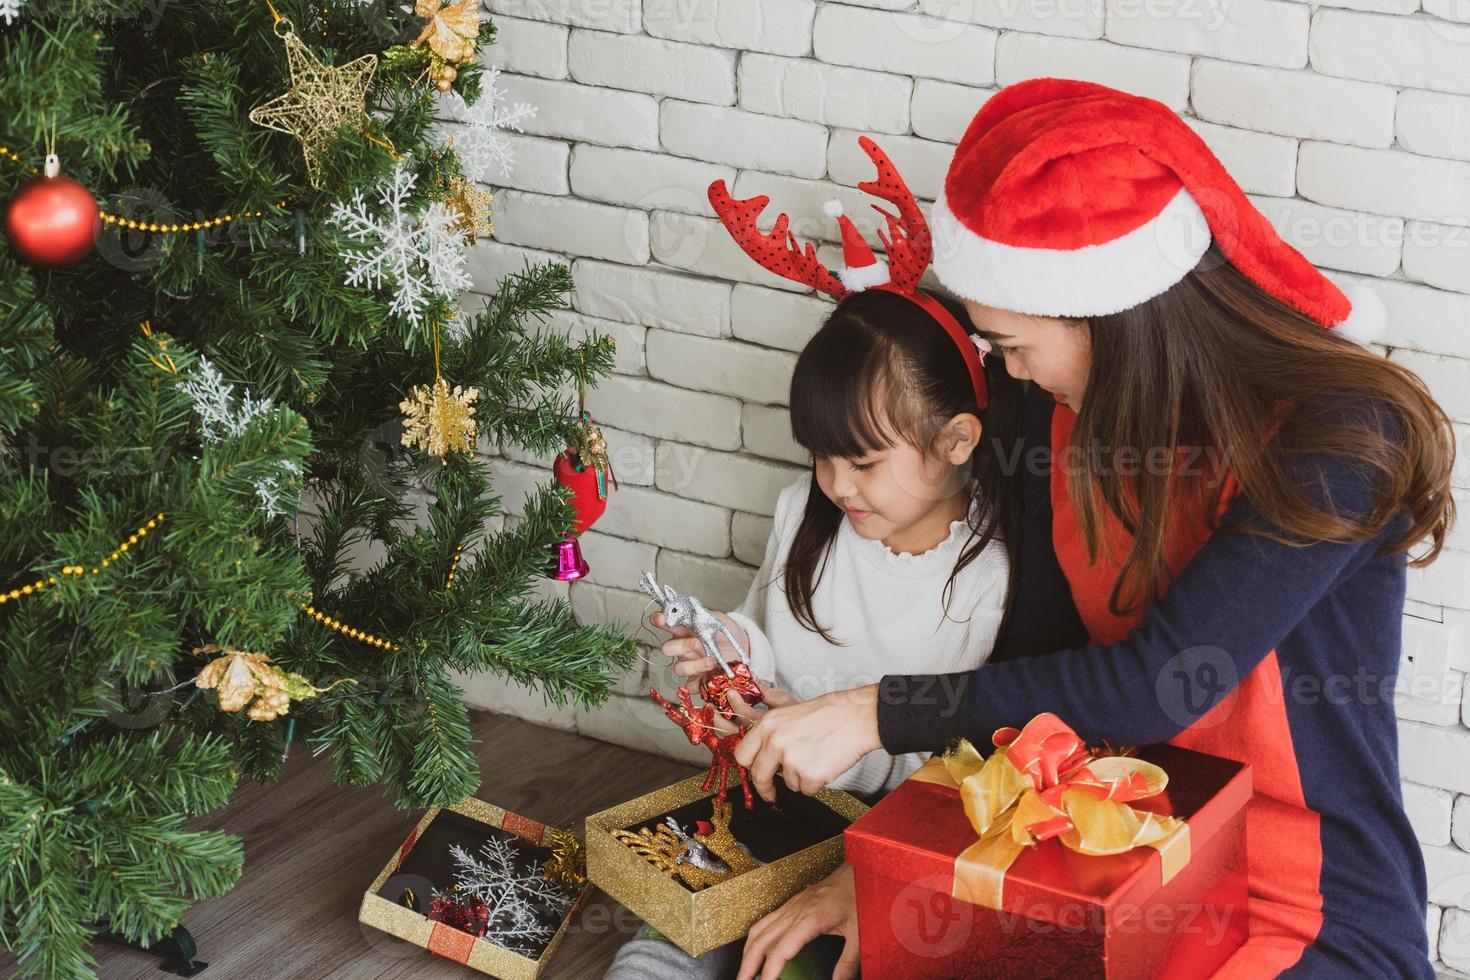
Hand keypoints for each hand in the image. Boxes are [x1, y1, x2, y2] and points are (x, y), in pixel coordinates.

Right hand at [649, 610, 747, 684]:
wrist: (743, 647)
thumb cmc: (726, 632)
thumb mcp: (718, 618)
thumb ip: (704, 613)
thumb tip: (691, 607)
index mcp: (684, 630)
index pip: (665, 624)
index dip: (659, 621)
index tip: (660, 619)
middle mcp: (683, 648)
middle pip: (667, 649)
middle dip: (680, 646)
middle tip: (697, 643)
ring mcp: (689, 664)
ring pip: (678, 668)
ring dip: (694, 665)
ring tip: (712, 661)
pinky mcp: (698, 680)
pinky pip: (690, 686)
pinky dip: (699, 682)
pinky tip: (710, 675)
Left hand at [734, 684, 881, 800]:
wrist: (857, 717)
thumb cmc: (829, 713)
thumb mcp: (790, 710)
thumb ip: (769, 727)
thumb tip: (752, 740)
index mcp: (768, 724)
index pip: (742, 755)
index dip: (749, 767)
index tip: (755, 773)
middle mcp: (775, 741)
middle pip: (759, 776)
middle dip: (765, 788)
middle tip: (771, 793)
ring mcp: (791, 760)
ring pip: (788, 783)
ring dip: (800, 778)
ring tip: (816, 757)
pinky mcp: (809, 775)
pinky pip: (807, 790)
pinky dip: (816, 783)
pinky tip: (825, 764)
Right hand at [737, 863, 859, 979]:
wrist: (858, 870)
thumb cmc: (858, 896)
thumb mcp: (860, 934)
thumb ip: (848, 962)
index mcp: (810, 919)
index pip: (781, 950)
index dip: (770, 971)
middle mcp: (795, 911)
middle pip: (762, 940)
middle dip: (748, 965)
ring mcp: (791, 905)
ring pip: (759, 929)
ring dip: (747, 952)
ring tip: (744, 972)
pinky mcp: (792, 903)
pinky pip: (766, 920)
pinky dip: (755, 937)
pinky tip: (755, 948)